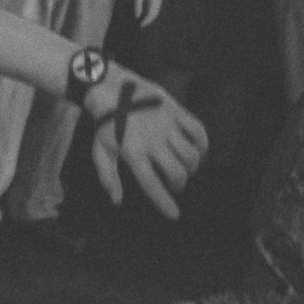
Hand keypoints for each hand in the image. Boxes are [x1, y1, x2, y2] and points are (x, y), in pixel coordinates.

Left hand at [84, 70, 206, 219]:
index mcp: (132, 152)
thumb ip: (108, 176)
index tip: (174, 215)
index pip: (152, 183)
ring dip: (191, 167)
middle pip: (177, 172)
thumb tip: (117, 200)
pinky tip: (197, 150)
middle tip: (175, 185)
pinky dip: (202, 145)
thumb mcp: (101, 149)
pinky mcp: (176, 110)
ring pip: (191, 155)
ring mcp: (166, 124)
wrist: (110, 87)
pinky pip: (198, 131)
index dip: (163, 202)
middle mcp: (152, 140)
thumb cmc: (104, 122)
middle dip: (179, 184)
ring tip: (184, 168)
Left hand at [132, 0, 162, 26]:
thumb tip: (137, 16)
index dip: (146, 21)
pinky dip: (151, 14)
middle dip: (148, 21)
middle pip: (154, 15)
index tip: (141, 25)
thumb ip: (137, 6)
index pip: (151, 14)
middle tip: (142, 26)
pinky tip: (146, 17)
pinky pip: (155, 10)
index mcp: (154, 0)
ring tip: (143, 22)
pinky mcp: (158, 0)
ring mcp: (159, 1)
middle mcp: (158, 1)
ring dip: (150, 18)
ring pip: (156, 13)